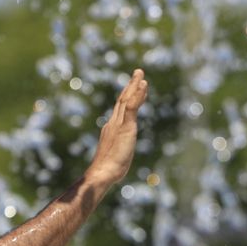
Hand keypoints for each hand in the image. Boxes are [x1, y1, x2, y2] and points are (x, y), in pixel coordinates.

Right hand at [87, 69, 147, 185]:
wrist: (103, 172)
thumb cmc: (107, 171)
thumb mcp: (115, 160)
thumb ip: (116, 156)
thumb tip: (113, 165)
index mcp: (111, 129)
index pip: (120, 109)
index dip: (127, 97)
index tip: (133, 88)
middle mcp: (113, 123)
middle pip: (122, 100)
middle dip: (130, 86)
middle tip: (137, 73)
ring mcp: (118, 123)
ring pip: (127, 99)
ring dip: (134, 85)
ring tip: (141, 74)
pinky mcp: (125, 126)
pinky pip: (132, 107)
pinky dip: (137, 95)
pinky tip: (143, 85)